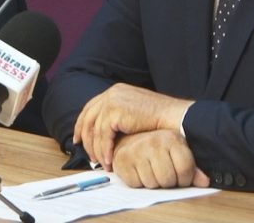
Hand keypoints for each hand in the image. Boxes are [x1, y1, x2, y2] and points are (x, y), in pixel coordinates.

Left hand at [73, 83, 192, 168]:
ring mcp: (112, 100)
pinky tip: (109, 161)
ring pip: (94, 129)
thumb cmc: (160, 119)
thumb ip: (121, 116)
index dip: (82, 124)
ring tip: (102, 163)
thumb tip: (107, 131)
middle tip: (87, 154)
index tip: (79, 139)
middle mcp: (112, 92)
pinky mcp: (115, 112)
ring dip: (96, 148)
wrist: (174, 117)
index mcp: (116, 91)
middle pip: (88, 116)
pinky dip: (104, 150)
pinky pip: (103, 135)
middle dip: (84, 137)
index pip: (92, 107)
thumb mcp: (136, 112)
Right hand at [113, 130, 209, 188]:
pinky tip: (139, 170)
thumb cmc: (157, 147)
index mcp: (171, 138)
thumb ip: (192, 166)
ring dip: (153, 182)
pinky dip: (138, 182)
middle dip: (168, 182)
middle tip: (163, 173)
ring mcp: (137, 150)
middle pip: (168, 179)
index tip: (180, 175)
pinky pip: (136, 183)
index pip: (185, 170)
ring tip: (151, 170)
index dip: (185, 179)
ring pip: (152, 183)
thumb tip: (204, 181)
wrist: (129, 137)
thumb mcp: (177, 151)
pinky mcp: (122, 159)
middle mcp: (153, 141)